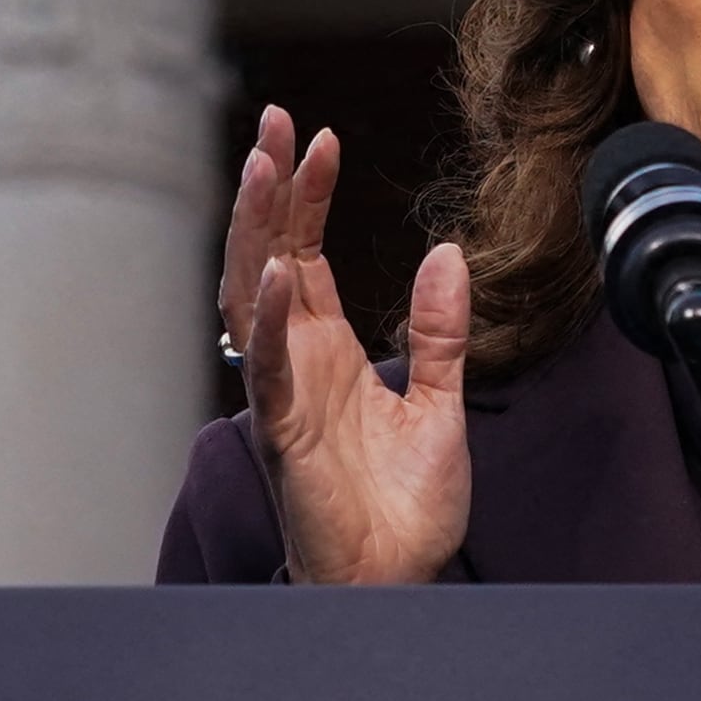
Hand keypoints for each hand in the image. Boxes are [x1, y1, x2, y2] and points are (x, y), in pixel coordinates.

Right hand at [221, 106, 471, 583]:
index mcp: (327, 352)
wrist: (399, 581)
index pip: (306, 253)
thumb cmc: (406, 508)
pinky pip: (270, 370)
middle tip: (271, 119)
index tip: (318, 137)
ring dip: (256, 232)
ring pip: (253, 297)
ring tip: (261, 166)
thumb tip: (447, 254)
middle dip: (268, 188)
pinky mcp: (286, 436)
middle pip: (268, 256)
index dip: (307, 196)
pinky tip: (279, 272)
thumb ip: (441, 331)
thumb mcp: (442, 403)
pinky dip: (270, 320)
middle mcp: (296, 363)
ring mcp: (285, 395)